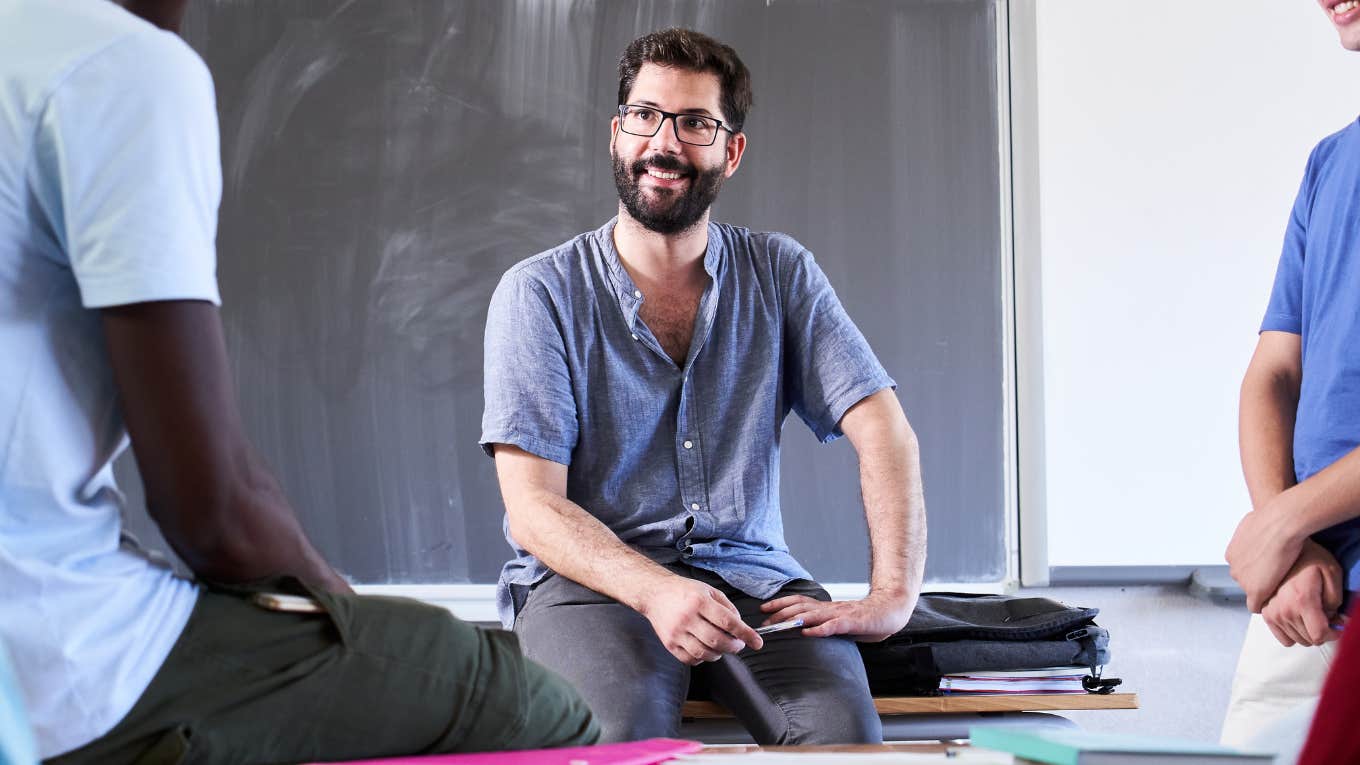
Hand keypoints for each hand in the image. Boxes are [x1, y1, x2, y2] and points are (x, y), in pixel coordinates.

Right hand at [638, 576, 763, 665]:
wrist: (655, 594)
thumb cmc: (684, 591)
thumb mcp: (708, 590)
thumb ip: (727, 606)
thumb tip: (740, 625)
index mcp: (699, 601)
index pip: (728, 622)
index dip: (745, 634)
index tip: (757, 642)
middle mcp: (687, 617)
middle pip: (717, 640)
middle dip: (734, 646)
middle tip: (739, 644)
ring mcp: (677, 632)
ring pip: (704, 653)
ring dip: (719, 653)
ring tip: (722, 646)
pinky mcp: (669, 644)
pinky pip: (691, 659)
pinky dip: (703, 658)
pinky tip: (705, 649)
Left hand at [759, 589, 916, 642]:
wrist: (890, 611)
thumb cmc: (865, 619)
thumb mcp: (839, 620)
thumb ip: (823, 623)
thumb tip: (803, 631)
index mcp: (826, 608)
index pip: (799, 602)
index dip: (780, 604)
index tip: (763, 609)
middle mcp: (830, 608)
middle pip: (801, 608)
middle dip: (781, 614)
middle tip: (764, 622)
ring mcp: (840, 614)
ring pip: (814, 615)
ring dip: (795, 620)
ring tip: (780, 625)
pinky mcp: (852, 622)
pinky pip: (834, 626)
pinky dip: (820, 629)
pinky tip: (809, 634)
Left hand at [1226, 500, 1304, 612]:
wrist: (1281, 523)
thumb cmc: (1273, 518)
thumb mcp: (1254, 522)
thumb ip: (1251, 532)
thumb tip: (1256, 527)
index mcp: (1232, 554)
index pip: (1244, 569)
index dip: (1259, 570)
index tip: (1271, 568)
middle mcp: (1234, 567)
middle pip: (1247, 581)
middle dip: (1261, 581)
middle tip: (1279, 578)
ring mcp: (1243, 580)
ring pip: (1253, 592)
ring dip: (1266, 590)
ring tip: (1282, 585)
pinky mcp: (1255, 591)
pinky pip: (1256, 605)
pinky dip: (1266, 604)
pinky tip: (1277, 601)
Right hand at [1261, 539, 1343, 646]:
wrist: (1281, 541)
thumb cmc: (1308, 554)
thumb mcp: (1332, 573)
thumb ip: (1336, 601)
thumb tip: (1335, 620)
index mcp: (1301, 601)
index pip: (1319, 635)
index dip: (1333, 633)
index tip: (1336, 625)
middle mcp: (1283, 609)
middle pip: (1307, 639)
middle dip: (1321, 631)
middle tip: (1325, 615)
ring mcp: (1270, 610)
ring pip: (1294, 638)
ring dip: (1306, 630)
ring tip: (1311, 612)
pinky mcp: (1263, 609)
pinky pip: (1280, 634)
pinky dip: (1291, 630)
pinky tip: (1297, 615)